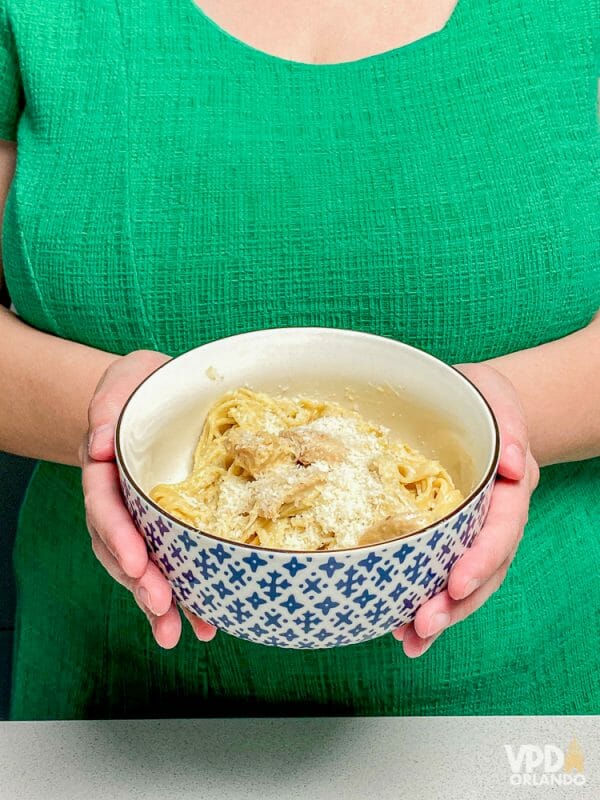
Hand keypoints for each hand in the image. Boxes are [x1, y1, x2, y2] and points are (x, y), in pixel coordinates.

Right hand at [79, 350, 217, 648]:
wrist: (154, 396)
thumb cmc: (142, 387)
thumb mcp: (125, 383)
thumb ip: (108, 408)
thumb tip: (97, 445)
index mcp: (108, 470)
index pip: (106, 505)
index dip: (118, 536)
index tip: (137, 562)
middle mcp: (122, 501)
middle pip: (122, 548)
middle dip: (140, 580)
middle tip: (160, 606)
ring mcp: (144, 519)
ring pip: (145, 566)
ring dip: (159, 602)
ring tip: (174, 633)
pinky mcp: (170, 527)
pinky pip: (174, 564)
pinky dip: (185, 597)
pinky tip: (202, 623)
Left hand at [392, 362, 539, 656]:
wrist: (475, 407)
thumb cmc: (481, 399)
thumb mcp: (496, 398)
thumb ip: (509, 427)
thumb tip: (513, 466)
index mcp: (508, 488)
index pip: (501, 529)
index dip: (482, 558)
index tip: (457, 582)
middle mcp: (493, 518)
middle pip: (484, 569)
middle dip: (456, 602)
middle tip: (424, 623)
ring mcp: (472, 533)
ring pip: (465, 583)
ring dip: (441, 614)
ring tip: (411, 639)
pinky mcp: (449, 538)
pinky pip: (441, 574)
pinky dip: (424, 603)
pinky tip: (401, 629)